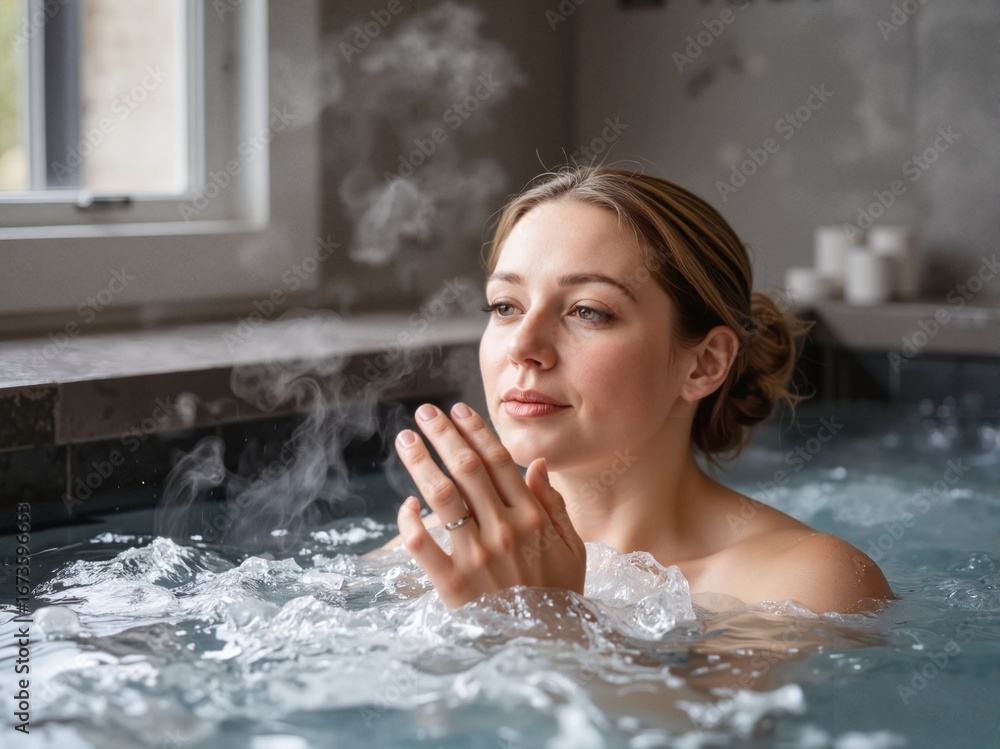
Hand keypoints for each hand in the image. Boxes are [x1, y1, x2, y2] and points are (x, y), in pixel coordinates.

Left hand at [394, 402, 586, 608]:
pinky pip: (421, 544)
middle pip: (467, 469)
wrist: (544, 646)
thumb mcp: (572, 548)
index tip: (458, 410)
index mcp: (531, 518)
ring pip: (442, 496)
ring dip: (421, 463)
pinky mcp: (451, 583)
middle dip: (443, 435)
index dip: (476, 432)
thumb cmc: (559, 595)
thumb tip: (537, 464)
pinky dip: (409, 521)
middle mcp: (502, 530)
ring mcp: (475, 555)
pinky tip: (406, 504)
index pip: (498, 462)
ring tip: (406, 440)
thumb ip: (555, 505)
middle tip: (425, 413)